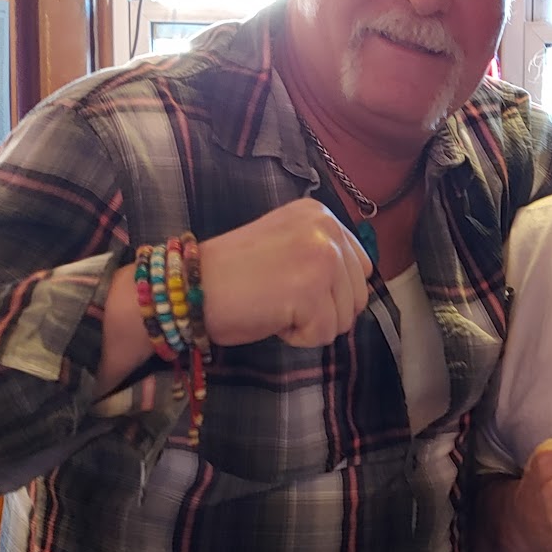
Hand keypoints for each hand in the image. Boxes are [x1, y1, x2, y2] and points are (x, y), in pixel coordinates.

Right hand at [199, 198, 372, 348]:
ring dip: (311, 324)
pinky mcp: (311, 291)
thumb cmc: (234, 274)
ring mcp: (321, 258)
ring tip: (274, 303)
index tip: (293, 284)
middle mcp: (325, 229)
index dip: (332, 291)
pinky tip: (271, 315)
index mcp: (320, 214)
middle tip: (279, 296)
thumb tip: (361, 286)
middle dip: (323, 310)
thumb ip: (323, 253)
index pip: (360, 267)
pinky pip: (324, 335)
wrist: (189, 286)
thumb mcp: (288, 244)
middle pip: (358, 296)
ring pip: (345, 318)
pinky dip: (298, 337)